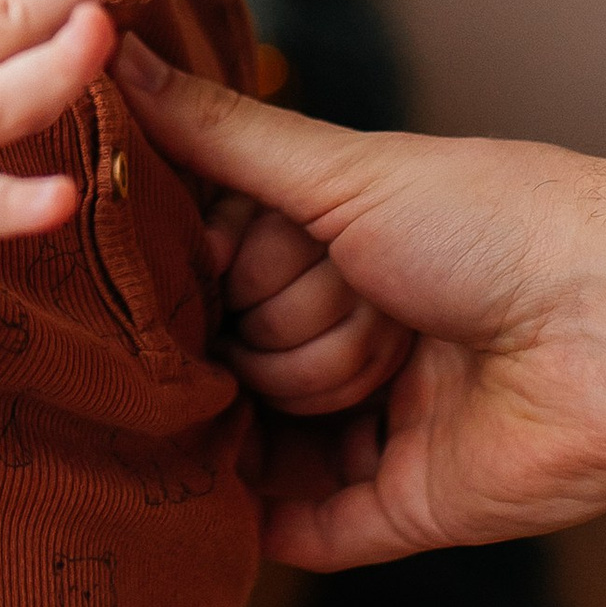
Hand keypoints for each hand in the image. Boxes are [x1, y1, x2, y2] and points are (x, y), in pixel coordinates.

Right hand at [114, 39, 605, 565]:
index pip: (218, 270)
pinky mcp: (408, 509)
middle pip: (237, 349)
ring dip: (311, 388)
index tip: (237, 244)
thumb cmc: (496, 223)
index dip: (227, 261)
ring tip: (387, 360)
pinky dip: (274, 521)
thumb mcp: (341, 170)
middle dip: (284, 322)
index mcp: (344, 249)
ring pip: (264, 431)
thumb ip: (220, 135)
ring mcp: (381, 425)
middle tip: (361, 296)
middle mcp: (358, 332)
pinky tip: (226, 510)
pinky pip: (311, 531)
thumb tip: (112, 55)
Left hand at [199, 190, 412, 415]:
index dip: (232, 292)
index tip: (225, 291)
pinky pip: (342, 394)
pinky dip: (295, 398)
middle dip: (243, 334)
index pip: (259, 273)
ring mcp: (386, 317)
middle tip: (228, 328)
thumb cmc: (279, 228)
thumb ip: (228, 224)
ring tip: (241, 355)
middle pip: (280, 324)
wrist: (344, 251)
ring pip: (314, 368)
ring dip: (261, 373)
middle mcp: (365, 267)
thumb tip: (212, 256)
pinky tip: (269, 379)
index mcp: (326, 219)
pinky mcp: (392, 355)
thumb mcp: (251, 208)